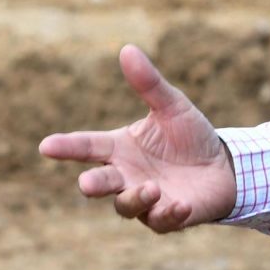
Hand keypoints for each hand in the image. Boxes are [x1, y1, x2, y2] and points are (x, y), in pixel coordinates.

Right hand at [37, 44, 237, 231]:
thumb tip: (127, 49)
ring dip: (135, 198)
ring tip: (152, 187)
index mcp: (119, 147)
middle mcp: (126, 175)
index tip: (45, 146)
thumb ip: (148, 83)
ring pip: (125, 205)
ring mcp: (144, 199)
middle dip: (92, 184)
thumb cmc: (190, 136)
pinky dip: (168, 214)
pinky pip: (160, 221)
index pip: (87, 146)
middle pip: (100, 182)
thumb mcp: (172, 106)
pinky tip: (181, 204)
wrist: (224, 167)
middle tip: (86, 184)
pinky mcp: (166, 217)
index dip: (66, 147)